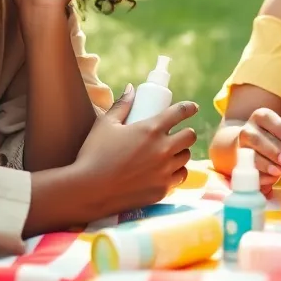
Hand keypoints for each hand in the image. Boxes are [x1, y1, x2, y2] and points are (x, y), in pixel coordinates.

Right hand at [75, 85, 199, 215]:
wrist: (88, 191)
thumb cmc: (94, 154)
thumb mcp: (105, 124)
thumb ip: (121, 105)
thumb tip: (131, 89)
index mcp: (151, 129)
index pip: (180, 112)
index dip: (189, 108)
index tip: (192, 108)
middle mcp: (163, 149)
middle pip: (190, 136)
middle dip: (186, 132)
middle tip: (177, 134)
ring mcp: (165, 171)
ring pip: (186, 157)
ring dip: (181, 152)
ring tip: (170, 153)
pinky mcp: (163, 190)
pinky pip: (180, 177)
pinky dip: (176, 172)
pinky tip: (168, 171)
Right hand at [235, 108, 280, 190]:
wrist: (250, 148)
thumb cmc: (274, 138)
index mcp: (260, 117)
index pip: (267, 117)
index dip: (279, 128)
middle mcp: (248, 130)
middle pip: (257, 138)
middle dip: (273, 150)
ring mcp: (241, 147)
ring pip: (250, 153)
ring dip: (265, 163)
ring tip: (279, 171)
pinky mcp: (240, 163)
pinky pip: (248, 169)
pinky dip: (260, 175)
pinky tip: (270, 178)